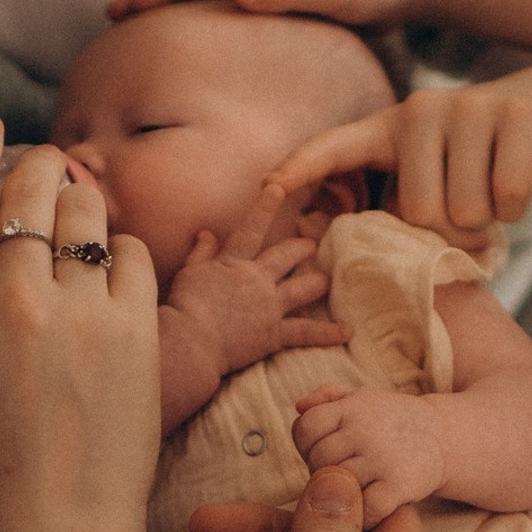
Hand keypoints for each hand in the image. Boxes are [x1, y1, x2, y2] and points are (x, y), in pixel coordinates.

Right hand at [0, 115, 159, 531]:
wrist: (61, 520)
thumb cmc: (4, 448)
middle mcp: (13, 300)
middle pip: (30, 188)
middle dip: (41, 171)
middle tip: (48, 179)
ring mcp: (77, 312)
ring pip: (85, 210)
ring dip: (84, 209)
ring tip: (80, 237)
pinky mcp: (134, 329)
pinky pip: (134, 252)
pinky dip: (125, 257)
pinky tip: (114, 282)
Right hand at [160, 184, 347, 428]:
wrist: (191, 342)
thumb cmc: (184, 308)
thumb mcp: (188, 274)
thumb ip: (200, 252)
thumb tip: (205, 232)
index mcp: (234, 262)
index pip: (251, 228)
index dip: (264, 207)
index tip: (277, 189)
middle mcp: (258, 279)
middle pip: (287, 256)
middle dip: (301, 248)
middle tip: (312, 244)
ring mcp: (270, 306)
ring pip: (303, 289)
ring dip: (317, 283)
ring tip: (327, 280)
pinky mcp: (274, 333)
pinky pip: (306, 332)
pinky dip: (327, 332)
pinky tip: (347, 331)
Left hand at [267, 64, 531, 232]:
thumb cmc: (475, 165)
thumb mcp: (429, 179)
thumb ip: (392, 208)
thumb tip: (348, 248)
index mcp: (388, 129)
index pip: (333, 147)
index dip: (299, 168)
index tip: (266, 191)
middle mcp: (421, 109)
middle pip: (418, 212)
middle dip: (445, 235)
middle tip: (463, 221)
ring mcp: (470, 107)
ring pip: (464, 211)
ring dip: (484, 226)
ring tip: (489, 198)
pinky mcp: (518, 117)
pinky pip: (507, 199)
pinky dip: (515, 212)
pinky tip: (517, 187)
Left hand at [292, 383, 445, 525]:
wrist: (443, 437)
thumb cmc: (390, 422)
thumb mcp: (362, 398)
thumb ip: (327, 397)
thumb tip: (300, 406)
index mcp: (353, 406)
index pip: (306, 427)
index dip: (307, 445)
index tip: (323, 453)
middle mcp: (366, 429)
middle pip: (319, 460)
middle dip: (322, 472)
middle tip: (340, 476)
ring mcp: (383, 457)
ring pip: (338, 486)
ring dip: (342, 496)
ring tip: (355, 491)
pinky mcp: (400, 485)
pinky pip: (366, 509)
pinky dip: (363, 518)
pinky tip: (368, 512)